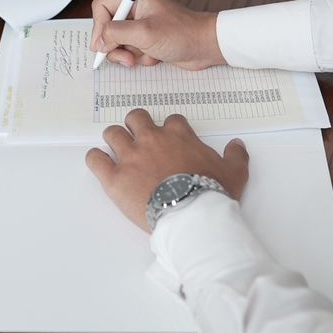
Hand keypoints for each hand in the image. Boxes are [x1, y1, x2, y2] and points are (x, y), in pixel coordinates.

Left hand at [85, 110, 248, 231]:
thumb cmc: (212, 192)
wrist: (190, 214)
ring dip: (115, 140)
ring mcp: (130, 157)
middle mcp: (151, 139)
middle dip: (136, 125)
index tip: (170, 141)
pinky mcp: (114, 177)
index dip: (169, 129)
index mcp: (178, 135)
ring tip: (118, 152)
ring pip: (113, 133)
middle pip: (136, 118)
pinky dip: (96, 159)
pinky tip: (100, 164)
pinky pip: (95, 159)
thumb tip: (237, 145)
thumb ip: (236, 155)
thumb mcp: (234, 172)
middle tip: (140, 140)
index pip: (171, 120)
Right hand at [90, 0, 225, 69]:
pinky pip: (130, 51)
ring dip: (129, 54)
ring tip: (145, 56)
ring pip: (118, 42)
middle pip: (107, 28)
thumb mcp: (144, 33)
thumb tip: (99, 41)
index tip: (102, 45)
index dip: (99, 27)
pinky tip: (156, 56)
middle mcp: (135, 8)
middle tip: (126, 57)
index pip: (101, 7)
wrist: (205, 46)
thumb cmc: (182, 34)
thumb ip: (116, 34)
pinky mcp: (146, 39)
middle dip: (116, 46)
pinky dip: (140, 57)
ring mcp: (140, 24)